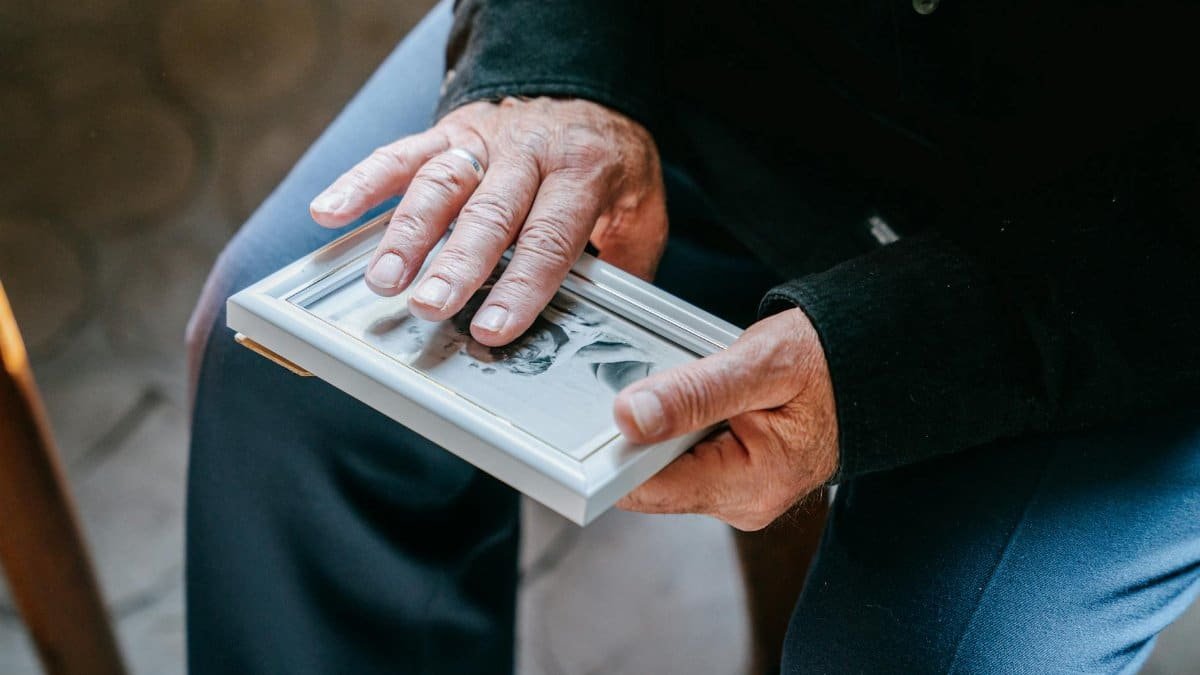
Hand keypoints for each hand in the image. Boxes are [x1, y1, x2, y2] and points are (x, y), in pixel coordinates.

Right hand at [310, 98, 667, 346]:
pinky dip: (362, 181)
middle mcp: (528, 152)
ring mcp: (484, 140)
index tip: (496, 326)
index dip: (522, 284)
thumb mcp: (642, 205)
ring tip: (384, 279)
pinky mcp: (448, 132)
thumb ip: (626, 259)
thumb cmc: (608, 160)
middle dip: (457, 262)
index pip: (549, 235)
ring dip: (407, 234)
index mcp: (581, 171)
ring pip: (440, 184)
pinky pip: (401, 153)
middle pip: (489, 212)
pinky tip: (330, 212)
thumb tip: (606, 319)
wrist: (586, 89)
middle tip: (431, 306)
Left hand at [612, 308, 838, 530]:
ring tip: (690, 384)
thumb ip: (694, 393)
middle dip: (642, 430)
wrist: (872, 367)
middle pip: (651, 477)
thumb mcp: (761, 364)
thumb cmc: (829, 363)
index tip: (603, 409)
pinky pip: (685, 454)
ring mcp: (737, 493)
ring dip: (662, 423)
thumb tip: (630, 417)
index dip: (616, 451)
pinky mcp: (734, 477)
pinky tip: (699, 396)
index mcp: (749, 487)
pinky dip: (679, 423)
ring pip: (665, 463)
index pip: (647, 488)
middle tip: (658, 380)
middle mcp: (740, 502)